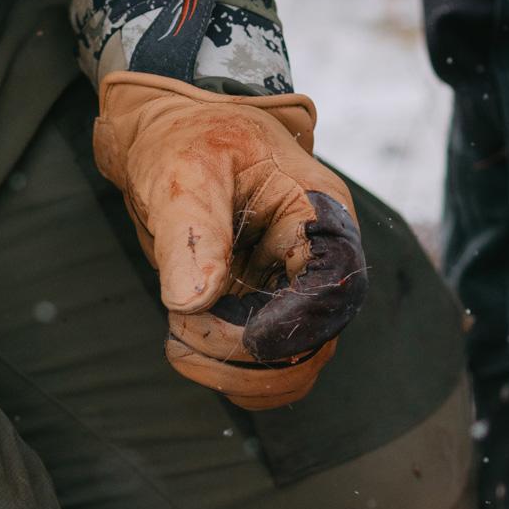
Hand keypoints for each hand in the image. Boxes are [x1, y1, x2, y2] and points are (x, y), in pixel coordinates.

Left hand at [93, 72, 367, 409]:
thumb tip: (192, 301)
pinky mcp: (265, 310)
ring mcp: (293, 289)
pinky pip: (266, 366)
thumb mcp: (184, 170)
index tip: (240, 335)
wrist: (173, 135)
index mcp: (319, 215)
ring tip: (178, 340)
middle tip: (183, 332)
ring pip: (293, 366)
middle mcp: (317, 260)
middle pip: (318, 341)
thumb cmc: (189, 138)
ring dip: (236, 373)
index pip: (335, 286)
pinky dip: (229, 373)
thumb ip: (191, 232)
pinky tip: (186, 347)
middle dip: (248, 356)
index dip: (294, 324)